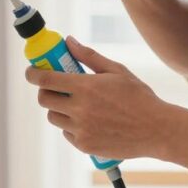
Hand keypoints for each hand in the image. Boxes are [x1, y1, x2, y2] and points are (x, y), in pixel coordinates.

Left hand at [24, 36, 172, 159]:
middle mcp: (79, 110)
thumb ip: (88, 56)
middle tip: (56, 87)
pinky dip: (71, 126)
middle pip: (44, 99)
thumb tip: (68, 41)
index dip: (33, 74)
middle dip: (46, 90)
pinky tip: (88, 120)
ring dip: (58, 108)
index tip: (31, 71)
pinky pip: (67, 133)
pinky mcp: (85, 146)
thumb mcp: (116, 70)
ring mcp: (81, 130)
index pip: (45, 79)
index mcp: (85, 87)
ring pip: (54, 117)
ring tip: (76, 104)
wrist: (156, 130)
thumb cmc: (138, 97)